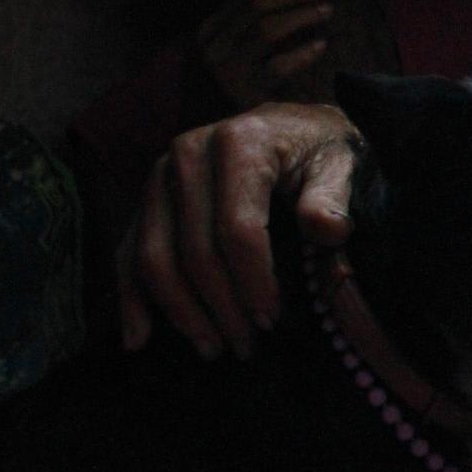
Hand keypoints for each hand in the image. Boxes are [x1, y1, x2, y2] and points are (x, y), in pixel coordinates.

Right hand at [117, 102, 362, 359]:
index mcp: (241, 143)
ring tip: (213, 348)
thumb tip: (328, 230)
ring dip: (180, 311)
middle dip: (219, 306)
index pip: (238, 228)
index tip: (271, 320)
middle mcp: (189, 154)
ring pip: (154, 257)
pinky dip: (131, 297)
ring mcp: (161, 175)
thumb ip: (334, 195)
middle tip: (246, 346)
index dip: (253, 281)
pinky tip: (139, 338)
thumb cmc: (321, 149)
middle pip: (193, 249)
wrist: (292, 123)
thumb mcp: (342, 162)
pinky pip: (128, 252)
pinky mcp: (148, 196)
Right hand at [195, 0, 335, 110]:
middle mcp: (211, 47)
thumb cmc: (230, 90)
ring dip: (302, 14)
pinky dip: (303, 52)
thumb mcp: (231, 52)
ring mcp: (224, 71)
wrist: (214, 137)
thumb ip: (249, 25)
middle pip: (256, 5)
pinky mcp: (243, 94)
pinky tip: (321, 45)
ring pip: (266, 29)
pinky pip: (278, 66)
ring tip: (327, 11)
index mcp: (208, 31)